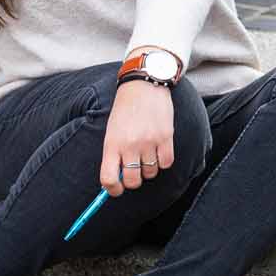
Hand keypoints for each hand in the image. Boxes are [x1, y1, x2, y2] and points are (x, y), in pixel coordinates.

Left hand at [100, 79, 174, 196]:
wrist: (143, 85)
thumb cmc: (125, 110)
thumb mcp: (112, 131)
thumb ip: (114, 154)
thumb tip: (118, 180)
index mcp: (112, 144)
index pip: (109, 179)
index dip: (112, 190)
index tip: (116, 189)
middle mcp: (129, 145)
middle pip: (132, 181)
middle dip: (133, 181)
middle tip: (134, 171)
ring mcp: (149, 141)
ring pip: (150, 173)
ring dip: (149, 168)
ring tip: (147, 153)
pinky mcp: (166, 137)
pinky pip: (166, 163)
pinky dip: (163, 161)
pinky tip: (159, 149)